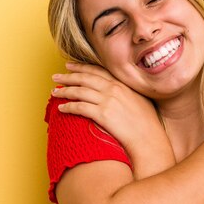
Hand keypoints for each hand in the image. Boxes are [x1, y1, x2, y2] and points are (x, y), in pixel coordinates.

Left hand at [51, 63, 169, 167]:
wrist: (149, 137)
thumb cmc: (147, 122)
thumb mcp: (140, 99)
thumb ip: (126, 91)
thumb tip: (117, 91)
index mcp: (122, 83)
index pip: (97, 70)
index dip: (81, 67)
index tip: (70, 66)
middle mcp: (114, 89)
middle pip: (85, 78)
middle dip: (68, 76)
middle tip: (56, 76)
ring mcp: (108, 101)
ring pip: (80, 91)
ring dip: (65, 91)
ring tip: (54, 92)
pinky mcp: (103, 114)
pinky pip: (80, 107)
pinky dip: (68, 106)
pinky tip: (61, 108)